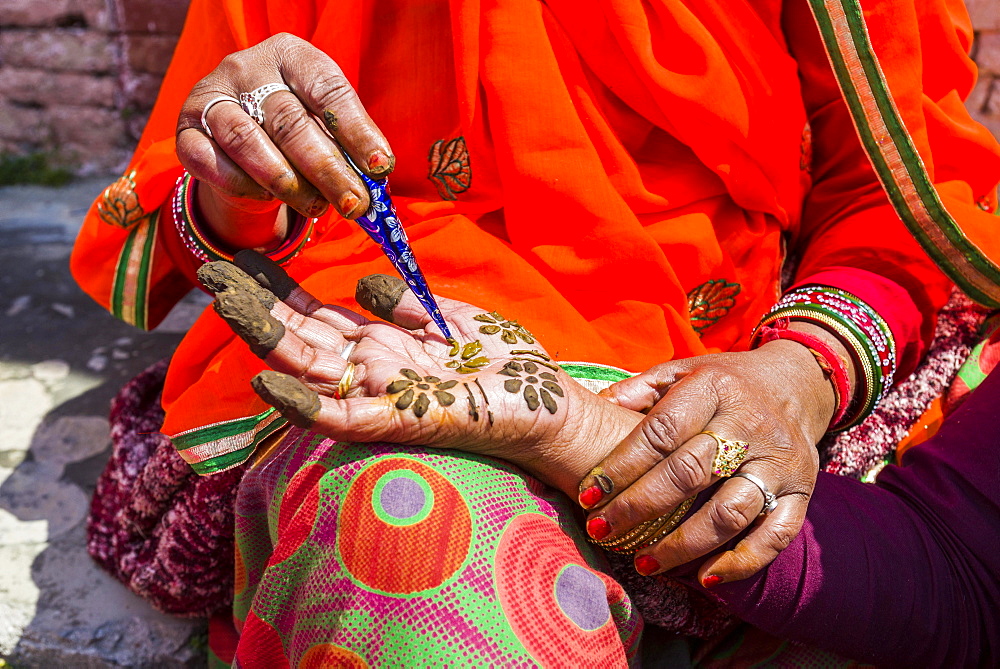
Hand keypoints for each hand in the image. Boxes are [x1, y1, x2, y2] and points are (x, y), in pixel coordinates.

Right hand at [176, 33, 393, 248]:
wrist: (240, 138)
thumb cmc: (295, 127)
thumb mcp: (323, 122)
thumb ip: (345, 143)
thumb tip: (375, 177)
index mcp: (291, 55)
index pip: (327, 90)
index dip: (356, 131)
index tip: (381, 168)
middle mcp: (247, 67)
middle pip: (290, 122)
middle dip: (328, 170)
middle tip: (354, 204)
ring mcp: (211, 96)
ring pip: (248, 142)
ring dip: (288, 183)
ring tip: (317, 207)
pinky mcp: (186, 131)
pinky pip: (212, 162)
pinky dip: (244, 185)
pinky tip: (268, 198)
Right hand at [198, 252, 641, 494]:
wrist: (551, 406)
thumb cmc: (508, 368)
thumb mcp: (454, 320)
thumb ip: (408, 305)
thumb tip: (362, 284)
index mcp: (385, 345)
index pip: (321, 315)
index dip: (283, 287)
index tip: (249, 257)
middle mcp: (372, 370)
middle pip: (301, 335)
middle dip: (257, 303)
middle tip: (213, 268)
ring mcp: (379, 397)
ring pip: (308, 368)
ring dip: (264, 336)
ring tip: (224, 299)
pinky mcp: (396, 422)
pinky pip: (339, 417)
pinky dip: (303, 402)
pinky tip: (267, 378)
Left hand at [581, 339, 839, 584]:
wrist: (797, 383)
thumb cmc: (723, 382)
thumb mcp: (680, 371)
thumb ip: (638, 390)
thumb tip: (592, 406)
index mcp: (713, 388)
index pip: (660, 432)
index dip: (620, 466)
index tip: (588, 495)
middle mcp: (748, 424)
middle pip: (690, 474)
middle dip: (639, 508)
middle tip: (602, 531)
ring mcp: (778, 460)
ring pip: (729, 511)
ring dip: (683, 544)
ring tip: (644, 563)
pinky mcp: (803, 491)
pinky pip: (776, 534)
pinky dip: (742, 561)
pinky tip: (706, 579)